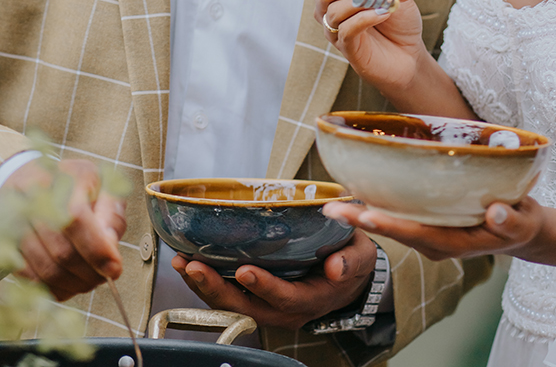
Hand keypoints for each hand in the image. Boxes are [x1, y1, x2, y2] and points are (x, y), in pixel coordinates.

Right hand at [5, 157, 125, 300]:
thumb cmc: (76, 185)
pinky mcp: (6, 243)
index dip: (95, 249)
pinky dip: (53, 288)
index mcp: (65, 177)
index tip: (114, 269)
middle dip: (89, 273)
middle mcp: (35, 197)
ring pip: (45, 269)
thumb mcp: (103, 186)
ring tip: (89, 280)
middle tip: (104, 278)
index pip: (75, 218)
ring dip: (73, 284)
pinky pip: (29, 277)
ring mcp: (15, 221)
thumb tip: (110, 247)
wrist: (33, 179)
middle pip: (61, 250)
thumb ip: (112, 212)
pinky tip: (69, 282)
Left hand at [171, 229, 376, 329]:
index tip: (244, 270)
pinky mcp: (257, 299)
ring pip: (232, 305)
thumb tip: (335, 266)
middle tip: (195, 267)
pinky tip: (189, 264)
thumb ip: (350, 260)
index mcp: (312, 299)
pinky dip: (207, 284)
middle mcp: (285, 310)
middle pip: (247, 307)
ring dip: (205, 288)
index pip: (285, 298)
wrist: (346, 277)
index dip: (264, 287)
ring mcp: (268, 307)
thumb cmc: (352, 261)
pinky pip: (228, 297)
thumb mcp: (361, 256)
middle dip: (218, 289)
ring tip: (183, 264)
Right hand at [315, 0, 426, 98]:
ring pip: (333, 11)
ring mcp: (337, 30)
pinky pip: (346, 29)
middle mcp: (332, 10)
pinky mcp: (347, 48)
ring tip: (384, 1)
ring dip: (360, 1)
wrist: (411, 55)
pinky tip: (383, 14)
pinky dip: (365, 18)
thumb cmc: (400, 23)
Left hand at [322, 198, 544, 262]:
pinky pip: (397, 214)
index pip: (415, 233)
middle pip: (393, 229)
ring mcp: (429, 232)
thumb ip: (509, 219)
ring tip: (332, 202)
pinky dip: (376, 203)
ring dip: (362, 212)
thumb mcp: (521, 221)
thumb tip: (496, 212)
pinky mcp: (427, 220)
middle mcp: (434, 240)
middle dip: (361, 220)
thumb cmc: (520, 223)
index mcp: (453, 243)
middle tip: (330, 210)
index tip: (364, 217)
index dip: (389, 225)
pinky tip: (355, 190)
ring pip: (391, 222)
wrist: (519, 228)